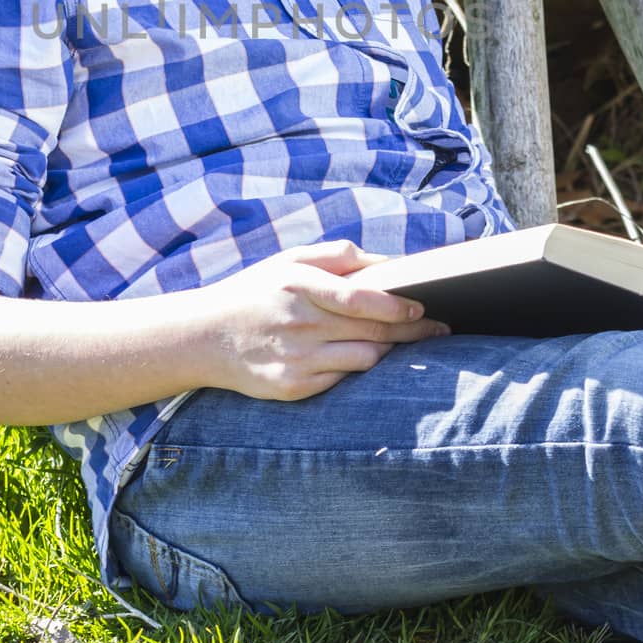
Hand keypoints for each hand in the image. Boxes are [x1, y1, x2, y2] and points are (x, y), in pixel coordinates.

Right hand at [197, 237, 450, 401]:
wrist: (202, 336)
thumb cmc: (255, 292)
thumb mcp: (288, 260)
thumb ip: (337, 256)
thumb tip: (386, 262)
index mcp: (297, 285)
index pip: (360, 299)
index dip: (397, 306)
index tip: (422, 306)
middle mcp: (298, 323)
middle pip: (371, 331)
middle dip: (411, 330)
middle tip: (439, 328)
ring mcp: (295, 358)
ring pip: (364, 359)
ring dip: (390, 351)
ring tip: (406, 342)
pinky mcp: (291, 387)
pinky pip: (342, 379)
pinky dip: (358, 368)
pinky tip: (366, 358)